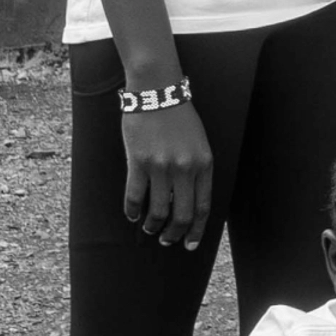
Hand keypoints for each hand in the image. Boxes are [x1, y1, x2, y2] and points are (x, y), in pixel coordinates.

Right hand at [117, 97, 213, 250]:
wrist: (157, 91)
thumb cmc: (180, 117)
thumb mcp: (199, 143)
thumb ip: (197, 170)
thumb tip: (186, 200)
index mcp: (204, 165)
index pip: (203, 208)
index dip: (196, 230)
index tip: (190, 244)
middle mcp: (185, 168)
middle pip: (181, 214)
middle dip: (174, 234)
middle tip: (167, 241)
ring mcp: (161, 166)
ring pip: (158, 210)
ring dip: (153, 226)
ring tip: (149, 230)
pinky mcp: (138, 162)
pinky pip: (134, 196)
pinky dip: (132, 210)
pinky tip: (131, 215)